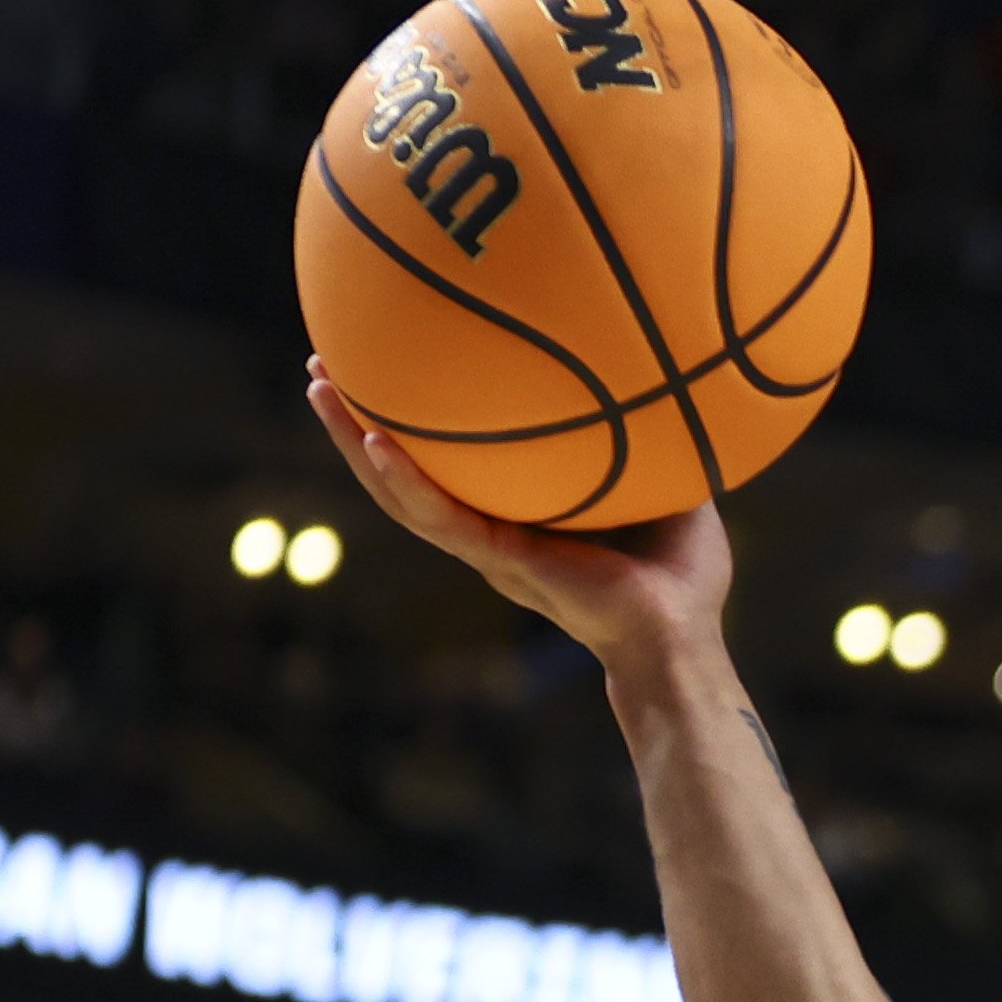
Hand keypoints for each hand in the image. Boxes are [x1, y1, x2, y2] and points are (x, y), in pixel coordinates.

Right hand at [304, 370, 728, 677]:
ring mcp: (488, 549)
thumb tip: (669, 369)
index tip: (385, 366)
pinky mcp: (500, 563)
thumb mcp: (670, 485)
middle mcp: (489, 531)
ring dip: (354, 443)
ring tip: (319, 388)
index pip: (450, 465)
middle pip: (404, 471)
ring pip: (400, 494)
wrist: (681, 636)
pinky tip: (374, 441)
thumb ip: (657, 435)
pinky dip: (404, 482)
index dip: (415, 422)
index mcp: (516, 516)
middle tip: (321, 365)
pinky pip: (440, 519)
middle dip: (358, 421)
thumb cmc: (680, 574)